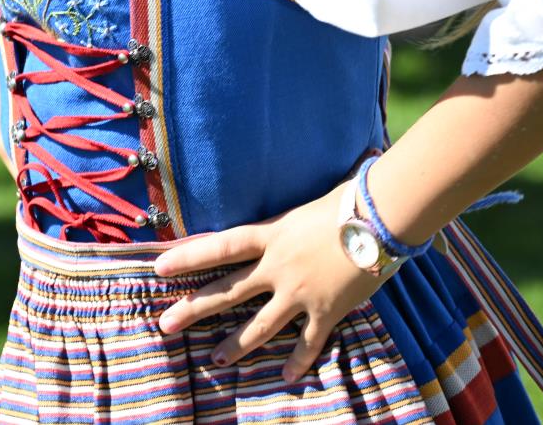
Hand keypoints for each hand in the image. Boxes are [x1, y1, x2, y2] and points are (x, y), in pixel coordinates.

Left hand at [152, 188, 381, 384]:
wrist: (383, 221)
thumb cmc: (355, 198)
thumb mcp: (321, 194)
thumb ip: (314, 198)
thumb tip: (343, 164)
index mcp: (273, 234)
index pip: (220, 246)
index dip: (188, 256)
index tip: (160, 268)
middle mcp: (278, 266)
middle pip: (228, 291)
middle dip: (194, 309)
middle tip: (165, 325)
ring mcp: (300, 293)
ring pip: (261, 326)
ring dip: (236, 346)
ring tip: (215, 361)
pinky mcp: (326, 312)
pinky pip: (308, 342)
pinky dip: (298, 362)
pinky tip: (286, 377)